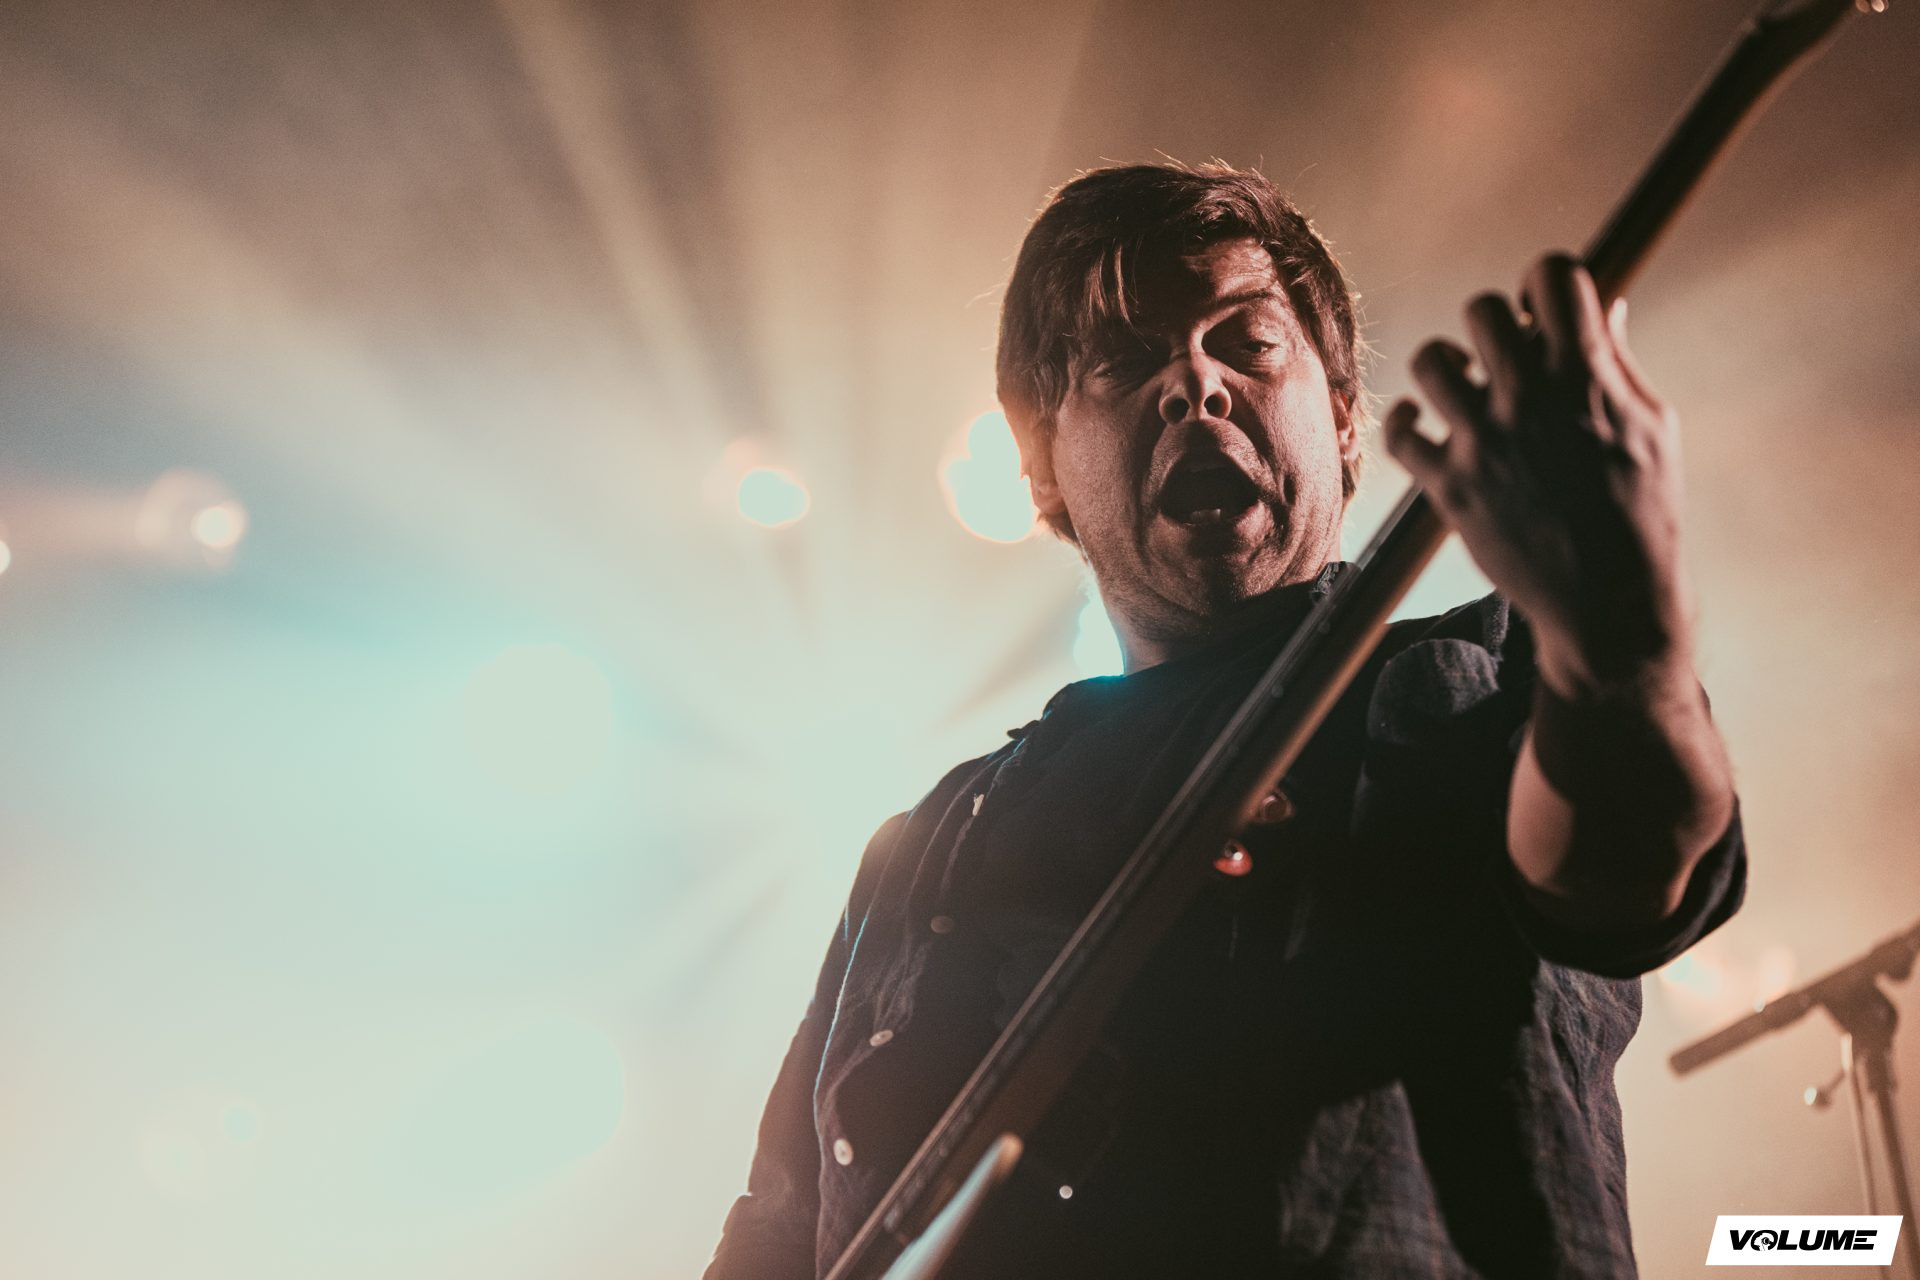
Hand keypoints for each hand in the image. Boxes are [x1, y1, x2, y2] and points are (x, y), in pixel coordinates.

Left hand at [1383, 254, 1695, 698]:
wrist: (1609, 600)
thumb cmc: (1641, 511)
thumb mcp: (1651, 428)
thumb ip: (1616, 362)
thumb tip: (1605, 305)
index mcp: (1588, 378)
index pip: (1553, 276)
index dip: (1548, 281)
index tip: (1547, 313)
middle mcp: (1529, 402)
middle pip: (1481, 310)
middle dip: (1494, 323)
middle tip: (1506, 356)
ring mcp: (1483, 444)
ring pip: (1430, 361)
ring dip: (1446, 367)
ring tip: (1467, 388)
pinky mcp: (1448, 488)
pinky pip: (1399, 430)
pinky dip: (1408, 422)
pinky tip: (1428, 426)